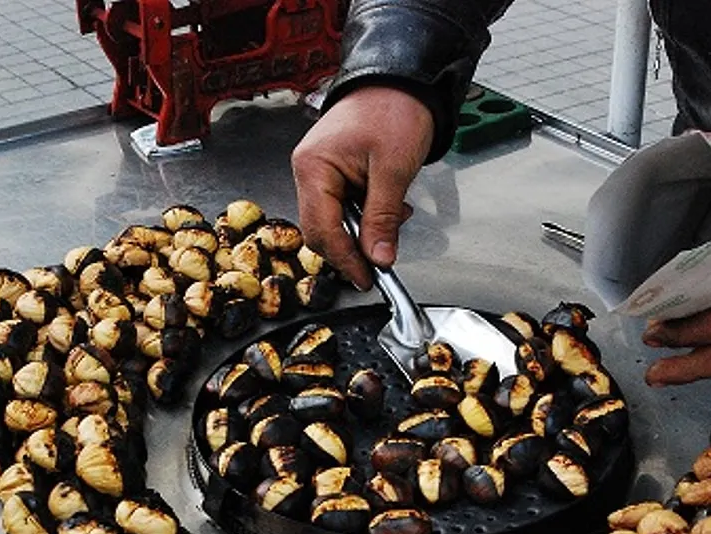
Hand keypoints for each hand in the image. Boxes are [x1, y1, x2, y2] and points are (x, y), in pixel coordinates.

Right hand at [291, 86, 433, 289]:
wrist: (402, 78)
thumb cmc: (394, 109)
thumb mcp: (394, 170)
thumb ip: (383, 218)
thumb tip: (378, 258)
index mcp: (313, 167)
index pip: (322, 230)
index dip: (345, 259)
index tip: (368, 278)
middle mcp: (308, 170)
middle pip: (322, 230)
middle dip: (354, 247)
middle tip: (382, 259)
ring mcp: (319, 171)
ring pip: (335, 220)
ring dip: (364, 229)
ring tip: (396, 218)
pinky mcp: (334, 171)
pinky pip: (344, 205)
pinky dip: (366, 214)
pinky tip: (389, 206)